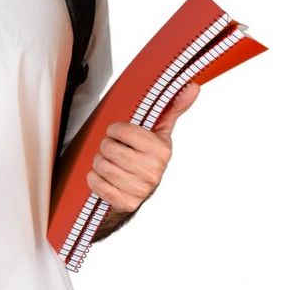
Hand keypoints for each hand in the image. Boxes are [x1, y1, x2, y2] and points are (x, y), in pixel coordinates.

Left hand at [87, 83, 199, 212]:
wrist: (139, 188)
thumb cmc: (147, 154)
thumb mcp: (159, 130)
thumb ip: (173, 107)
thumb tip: (193, 86)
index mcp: (161, 150)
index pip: (120, 130)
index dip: (115, 130)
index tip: (120, 133)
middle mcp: (153, 172)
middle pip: (107, 148)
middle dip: (106, 146)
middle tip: (115, 150)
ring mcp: (140, 190)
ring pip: (100, 165)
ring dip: (99, 162)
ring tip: (111, 163)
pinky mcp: (126, 203)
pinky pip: (96, 183)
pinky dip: (95, 179)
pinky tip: (105, 177)